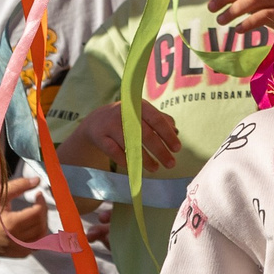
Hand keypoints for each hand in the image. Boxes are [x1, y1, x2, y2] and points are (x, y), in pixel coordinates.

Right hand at [0, 172, 106, 258]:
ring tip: (38, 216)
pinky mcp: (5, 254)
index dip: (41, 202)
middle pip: (39, 228)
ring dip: (42, 229)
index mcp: (9, 225)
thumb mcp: (0, 193)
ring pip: (37, 242)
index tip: (38, 194)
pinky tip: (33, 230)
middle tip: (39, 204)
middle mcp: (10, 240)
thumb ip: (20, 186)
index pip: (37, 214)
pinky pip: (27, 251)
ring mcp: (8, 249)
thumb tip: (38, 180)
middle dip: (43, 214)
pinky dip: (34, 242)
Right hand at [59, 98, 180, 171]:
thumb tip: (175, 131)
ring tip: (155, 168)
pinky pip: (115, 152)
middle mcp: (124, 113)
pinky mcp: (100, 137)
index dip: (168, 135)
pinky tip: (134, 167)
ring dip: (145, 159)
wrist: (96, 121)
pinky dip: (126, 160)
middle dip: (160, 151)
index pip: (157, 120)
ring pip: (131, 145)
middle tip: (171, 163)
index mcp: (138, 105)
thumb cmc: (126, 118)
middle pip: (145, 134)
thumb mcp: (142, 114)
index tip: (177, 148)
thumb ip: (160, 120)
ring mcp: (110, 125)